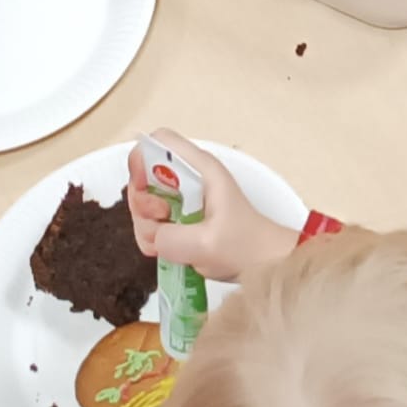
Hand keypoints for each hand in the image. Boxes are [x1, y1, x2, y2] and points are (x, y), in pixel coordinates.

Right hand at [126, 132, 300, 284]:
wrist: (264, 264)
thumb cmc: (246, 246)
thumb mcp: (207, 243)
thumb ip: (172, 238)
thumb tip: (154, 236)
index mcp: (200, 169)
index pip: (159, 142)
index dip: (142, 160)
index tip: (143, 189)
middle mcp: (188, 178)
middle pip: (143, 175)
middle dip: (144, 203)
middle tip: (163, 221)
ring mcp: (181, 199)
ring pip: (144, 203)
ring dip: (148, 226)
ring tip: (173, 243)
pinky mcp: (179, 219)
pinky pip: (150, 224)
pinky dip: (152, 239)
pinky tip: (171, 251)